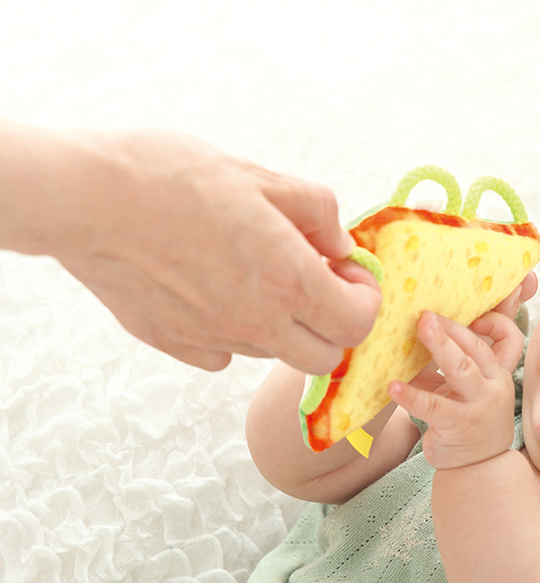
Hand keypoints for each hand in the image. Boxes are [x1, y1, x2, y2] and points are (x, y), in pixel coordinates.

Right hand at [4, 123, 380, 372]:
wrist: (85, 197)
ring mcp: (214, 339)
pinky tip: (213, 292)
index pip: (357, 324)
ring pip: (273, 353)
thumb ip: (315, 213)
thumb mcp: (260, 177)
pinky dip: (231, 333)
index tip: (345, 270)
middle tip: (314, 281)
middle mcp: (257, 322)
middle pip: (324, 357)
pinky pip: (222, 355)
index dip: (363, 299)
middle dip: (332, 324)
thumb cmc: (171, 177)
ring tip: (256, 275)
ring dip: (283, 325)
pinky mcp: (174, 344)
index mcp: (288, 280)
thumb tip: (341, 242)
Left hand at [388, 309, 523, 469]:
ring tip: (419, 330)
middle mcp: (494, 386)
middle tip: (426, 315)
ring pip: (462, 370)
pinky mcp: (458, 425)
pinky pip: (433, 406)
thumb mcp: (462, 390)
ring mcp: (479, 406)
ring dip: (440, 347)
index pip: (509, 340)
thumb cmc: (467, 420)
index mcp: (497, 373)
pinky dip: (412, 395)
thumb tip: (410, 335)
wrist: (478, 468)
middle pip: (477, 349)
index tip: (471, 316)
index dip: (495, 323)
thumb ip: (446, 364)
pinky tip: (393, 386)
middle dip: (452, 329)